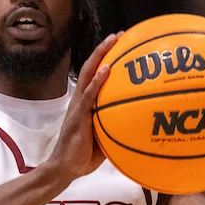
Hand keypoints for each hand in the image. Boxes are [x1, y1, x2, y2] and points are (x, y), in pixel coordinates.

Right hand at [45, 33, 118, 185]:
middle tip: (118, 35)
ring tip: (113, 41)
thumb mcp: (105, 137)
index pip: (94, 75)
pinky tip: (107, 70)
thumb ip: (116, 125)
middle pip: (90, 68)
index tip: (120, 45)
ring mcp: (78, 107)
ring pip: (88, 75)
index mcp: (85, 104)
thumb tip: (139, 121)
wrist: (65, 168)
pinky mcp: (78, 117)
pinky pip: (89, 96)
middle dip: (103, 50)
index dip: (104, 59)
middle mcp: (80, 100)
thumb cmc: (84, 155)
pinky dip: (98, 81)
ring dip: (101, 56)